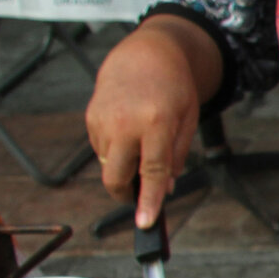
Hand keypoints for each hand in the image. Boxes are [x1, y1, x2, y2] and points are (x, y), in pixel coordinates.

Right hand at [88, 22, 205, 228]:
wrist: (145, 54)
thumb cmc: (173, 87)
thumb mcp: (187, 120)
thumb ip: (175, 156)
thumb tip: (165, 189)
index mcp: (156, 122)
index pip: (152, 171)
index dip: (148, 201)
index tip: (145, 223)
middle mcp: (126, 122)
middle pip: (116, 177)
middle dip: (125, 193)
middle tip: (139, 193)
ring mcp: (104, 120)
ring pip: (107, 165)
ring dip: (123, 167)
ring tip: (140, 142)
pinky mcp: (91, 117)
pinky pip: (100, 150)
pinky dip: (114, 151)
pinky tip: (127, 131)